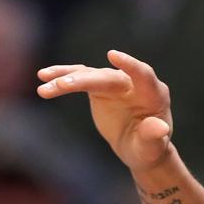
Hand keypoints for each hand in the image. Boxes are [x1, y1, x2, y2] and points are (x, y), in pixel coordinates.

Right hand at [37, 49, 173, 172]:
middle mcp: (135, 84)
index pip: (143, 75)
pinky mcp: (100, 86)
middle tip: (61, 86)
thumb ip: (153, 136)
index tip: (112, 55)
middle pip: (108, 77)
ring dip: (67, 79)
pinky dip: (63, 76)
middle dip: (85, 80)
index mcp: (153, 95)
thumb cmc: (149, 148)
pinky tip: (44, 76)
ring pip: (90, 75)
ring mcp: (116, 83)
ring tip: (44, 86)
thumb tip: (159, 127)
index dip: (130, 65)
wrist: (139, 148)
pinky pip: (80, 77)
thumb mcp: (152, 148)